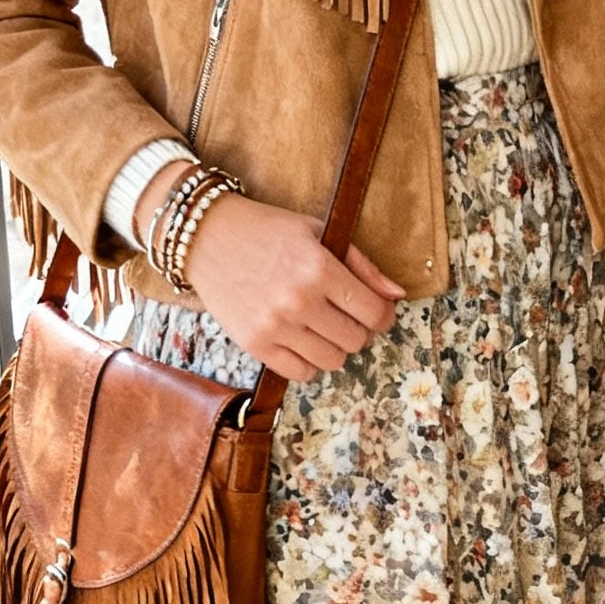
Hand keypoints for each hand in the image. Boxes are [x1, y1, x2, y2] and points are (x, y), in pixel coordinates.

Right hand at [134, 162, 404, 383]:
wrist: (207, 237)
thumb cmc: (268, 230)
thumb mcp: (319, 232)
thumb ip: (362, 265)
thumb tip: (397, 295)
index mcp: (320, 268)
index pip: (374, 313)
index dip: (382, 315)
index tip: (375, 312)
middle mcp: (299, 301)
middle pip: (356, 340)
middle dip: (358, 329)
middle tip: (343, 315)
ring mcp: (275, 326)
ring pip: (332, 361)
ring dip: (334, 347)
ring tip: (321, 327)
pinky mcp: (254, 344)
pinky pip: (300, 373)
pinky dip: (308, 362)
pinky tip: (302, 340)